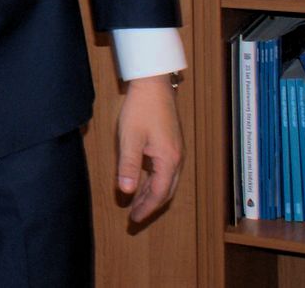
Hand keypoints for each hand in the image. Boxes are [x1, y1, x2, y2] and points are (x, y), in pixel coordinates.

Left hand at [116, 73, 181, 222]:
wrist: (154, 84)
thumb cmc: (141, 109)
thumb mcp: (130, 138)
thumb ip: (129, 166)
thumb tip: (126, 191)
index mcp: (169, 160)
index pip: (159, 194)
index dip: (146, 208)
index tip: (134, 219)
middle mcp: (177, 158)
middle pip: (166, 191)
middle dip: (151, 205)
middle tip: (135, 216)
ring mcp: (177, 151)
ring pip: (167, 181)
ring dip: (152, 193)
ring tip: (137, 203)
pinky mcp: (172, 144)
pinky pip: (166, 170)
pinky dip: (154, 180)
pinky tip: (143, 181)